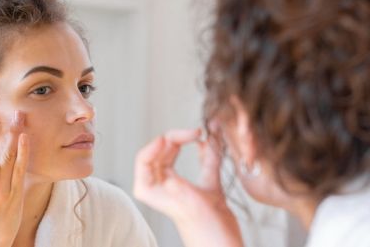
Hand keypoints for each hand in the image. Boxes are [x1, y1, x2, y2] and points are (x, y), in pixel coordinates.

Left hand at [133, 128, 242, 246]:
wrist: (225, 246)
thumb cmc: (206, 232)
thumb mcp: (191, 206)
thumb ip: (179, 188)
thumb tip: (170, 172)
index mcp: (149, 190)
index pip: (144, 158)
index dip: (156, 144)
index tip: (171, 137)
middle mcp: (161, 186)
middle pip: (161, 151)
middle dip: (177, 138)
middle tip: (196, 133)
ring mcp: (178, 184)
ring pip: (178, 154)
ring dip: (188, 141)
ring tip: (202, 134)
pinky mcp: (197, 185)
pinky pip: (198, 161)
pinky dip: (205, 151)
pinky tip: (210, 144)